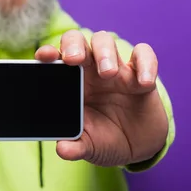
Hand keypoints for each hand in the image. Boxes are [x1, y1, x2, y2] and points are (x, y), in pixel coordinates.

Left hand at [35, 30, 167, 166]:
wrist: (136, 147)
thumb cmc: (104, 138)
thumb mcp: (89, 145)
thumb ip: (75, 146)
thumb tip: (62, 149)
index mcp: (70, 81)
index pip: (55, 58)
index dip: (48, 53)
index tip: (44, 56)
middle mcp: (89, 69)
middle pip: (77, 40)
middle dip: (74, 45)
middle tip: (74, 60)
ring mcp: (115, 68)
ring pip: (105, 41)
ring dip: (105, 52)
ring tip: (108, 73)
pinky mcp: (140, 73)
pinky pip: (144, 56)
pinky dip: (146, 64)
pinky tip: (144, 83)